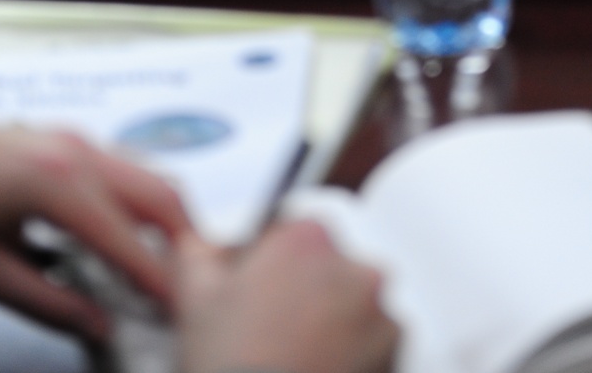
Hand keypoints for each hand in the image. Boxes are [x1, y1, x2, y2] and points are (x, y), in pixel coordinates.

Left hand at [0, 122, 189, 339]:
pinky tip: (130, 240)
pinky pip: (125, 170)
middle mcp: (77, 152)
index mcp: (56, 183)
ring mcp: (75, 140)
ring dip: (168, 221)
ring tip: (167, 270)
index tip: (180, 311)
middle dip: (186, 242)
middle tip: (192, 289)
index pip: (129, 239)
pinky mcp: (67, 142)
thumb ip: (44, 301)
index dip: (160, 280)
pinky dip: (144, 205)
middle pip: (160, 193)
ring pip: (149, 176)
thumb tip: (96, 323)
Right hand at [175, 219, 397, 372]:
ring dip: (332, 325)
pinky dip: (355, 357)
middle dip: (305, 294)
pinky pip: (375, 345)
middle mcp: (354, 266)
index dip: (272, 264)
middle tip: (274, 334)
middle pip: (328, 268)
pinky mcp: (395, 354)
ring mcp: (381, 312)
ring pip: (353, 307)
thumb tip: (198, 242)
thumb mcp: (196, 299)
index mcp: (308, 239)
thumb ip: (198, 252)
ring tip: (296, 360)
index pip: (294, 233)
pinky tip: (318, 372)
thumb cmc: (230, 365)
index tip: (258, 295)